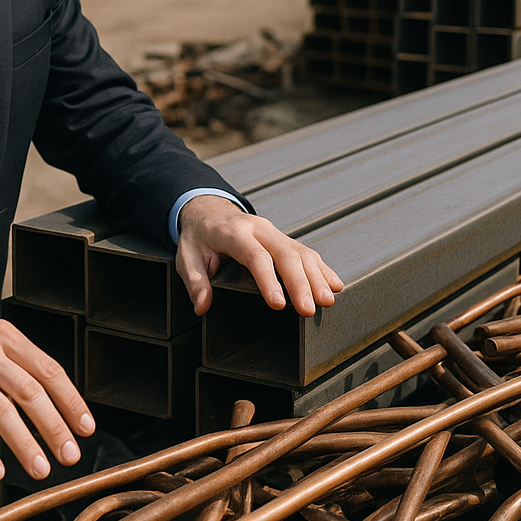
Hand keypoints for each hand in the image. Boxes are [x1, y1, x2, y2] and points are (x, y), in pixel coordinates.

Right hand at [0, 309, 94, 481]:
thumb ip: (21, 364)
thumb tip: (60, 403)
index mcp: (5, 336)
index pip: (47, 369)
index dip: (70, 401)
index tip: (86, 428)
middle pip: (28, 391)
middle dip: (53, 427)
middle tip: (70, 455)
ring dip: (23, 443)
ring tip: (40, 469)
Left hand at [176, 195, 341, 316]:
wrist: (207, 211)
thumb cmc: (198, 237)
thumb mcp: (186, 256)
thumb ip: (195, 280)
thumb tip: (202, 305)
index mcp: (233, 232)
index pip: (255, 255)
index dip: (268, 280)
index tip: (278, 305)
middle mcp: (258, 228)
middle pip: (284, 254)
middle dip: (299, 283)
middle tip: (309, 309)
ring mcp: (273, 232)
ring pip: (300, 252)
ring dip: (316, 277)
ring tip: (326, 301)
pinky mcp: (283, 238)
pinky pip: (306, 251)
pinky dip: (321, 268)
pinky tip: (334, 285)